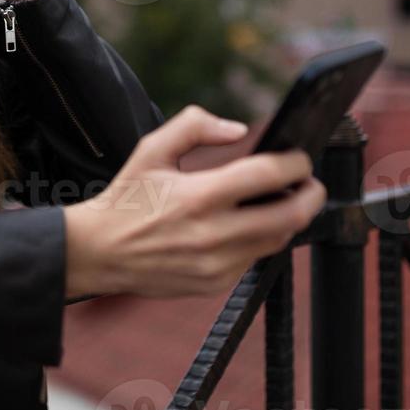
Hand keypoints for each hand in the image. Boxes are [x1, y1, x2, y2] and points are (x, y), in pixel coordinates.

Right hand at [63, 105, 325, 299]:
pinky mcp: (215, 283)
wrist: (99, 252)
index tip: (298, 156)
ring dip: (288, 218)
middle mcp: (213, 234)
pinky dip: (259, 239)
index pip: (269, 175)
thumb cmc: (127, 197)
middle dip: (311, 194)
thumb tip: (238, 129)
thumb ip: (195, 126)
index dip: (296, 162)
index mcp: (199, 196)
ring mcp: (217, 264)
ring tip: (280, 199)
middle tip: (308, 182)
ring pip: (278, 240)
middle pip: (290, 215)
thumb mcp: (151, 149)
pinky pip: (254, 259)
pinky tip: (246, 224)